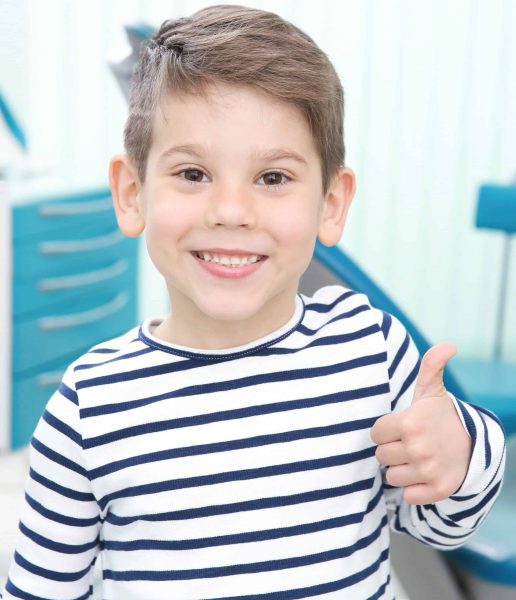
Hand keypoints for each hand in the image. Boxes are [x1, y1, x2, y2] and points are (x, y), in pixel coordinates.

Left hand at [371, 343, 471, 504]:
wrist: (475, 445)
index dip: (386, 430)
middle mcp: (417, 448)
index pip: (375, 434)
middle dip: (393, 449)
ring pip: (391, 476)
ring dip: (401, 469)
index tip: (401, 427)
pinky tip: (423, 475)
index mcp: (410, 423)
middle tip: (410, 442)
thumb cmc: (443, 416)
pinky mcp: (437, 491)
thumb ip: (431, 366)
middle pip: (381, 456)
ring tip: (417, 458)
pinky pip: (407, 495)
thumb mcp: (432, 391)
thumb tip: (448, 345)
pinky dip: (413, 488)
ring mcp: (427, 471)